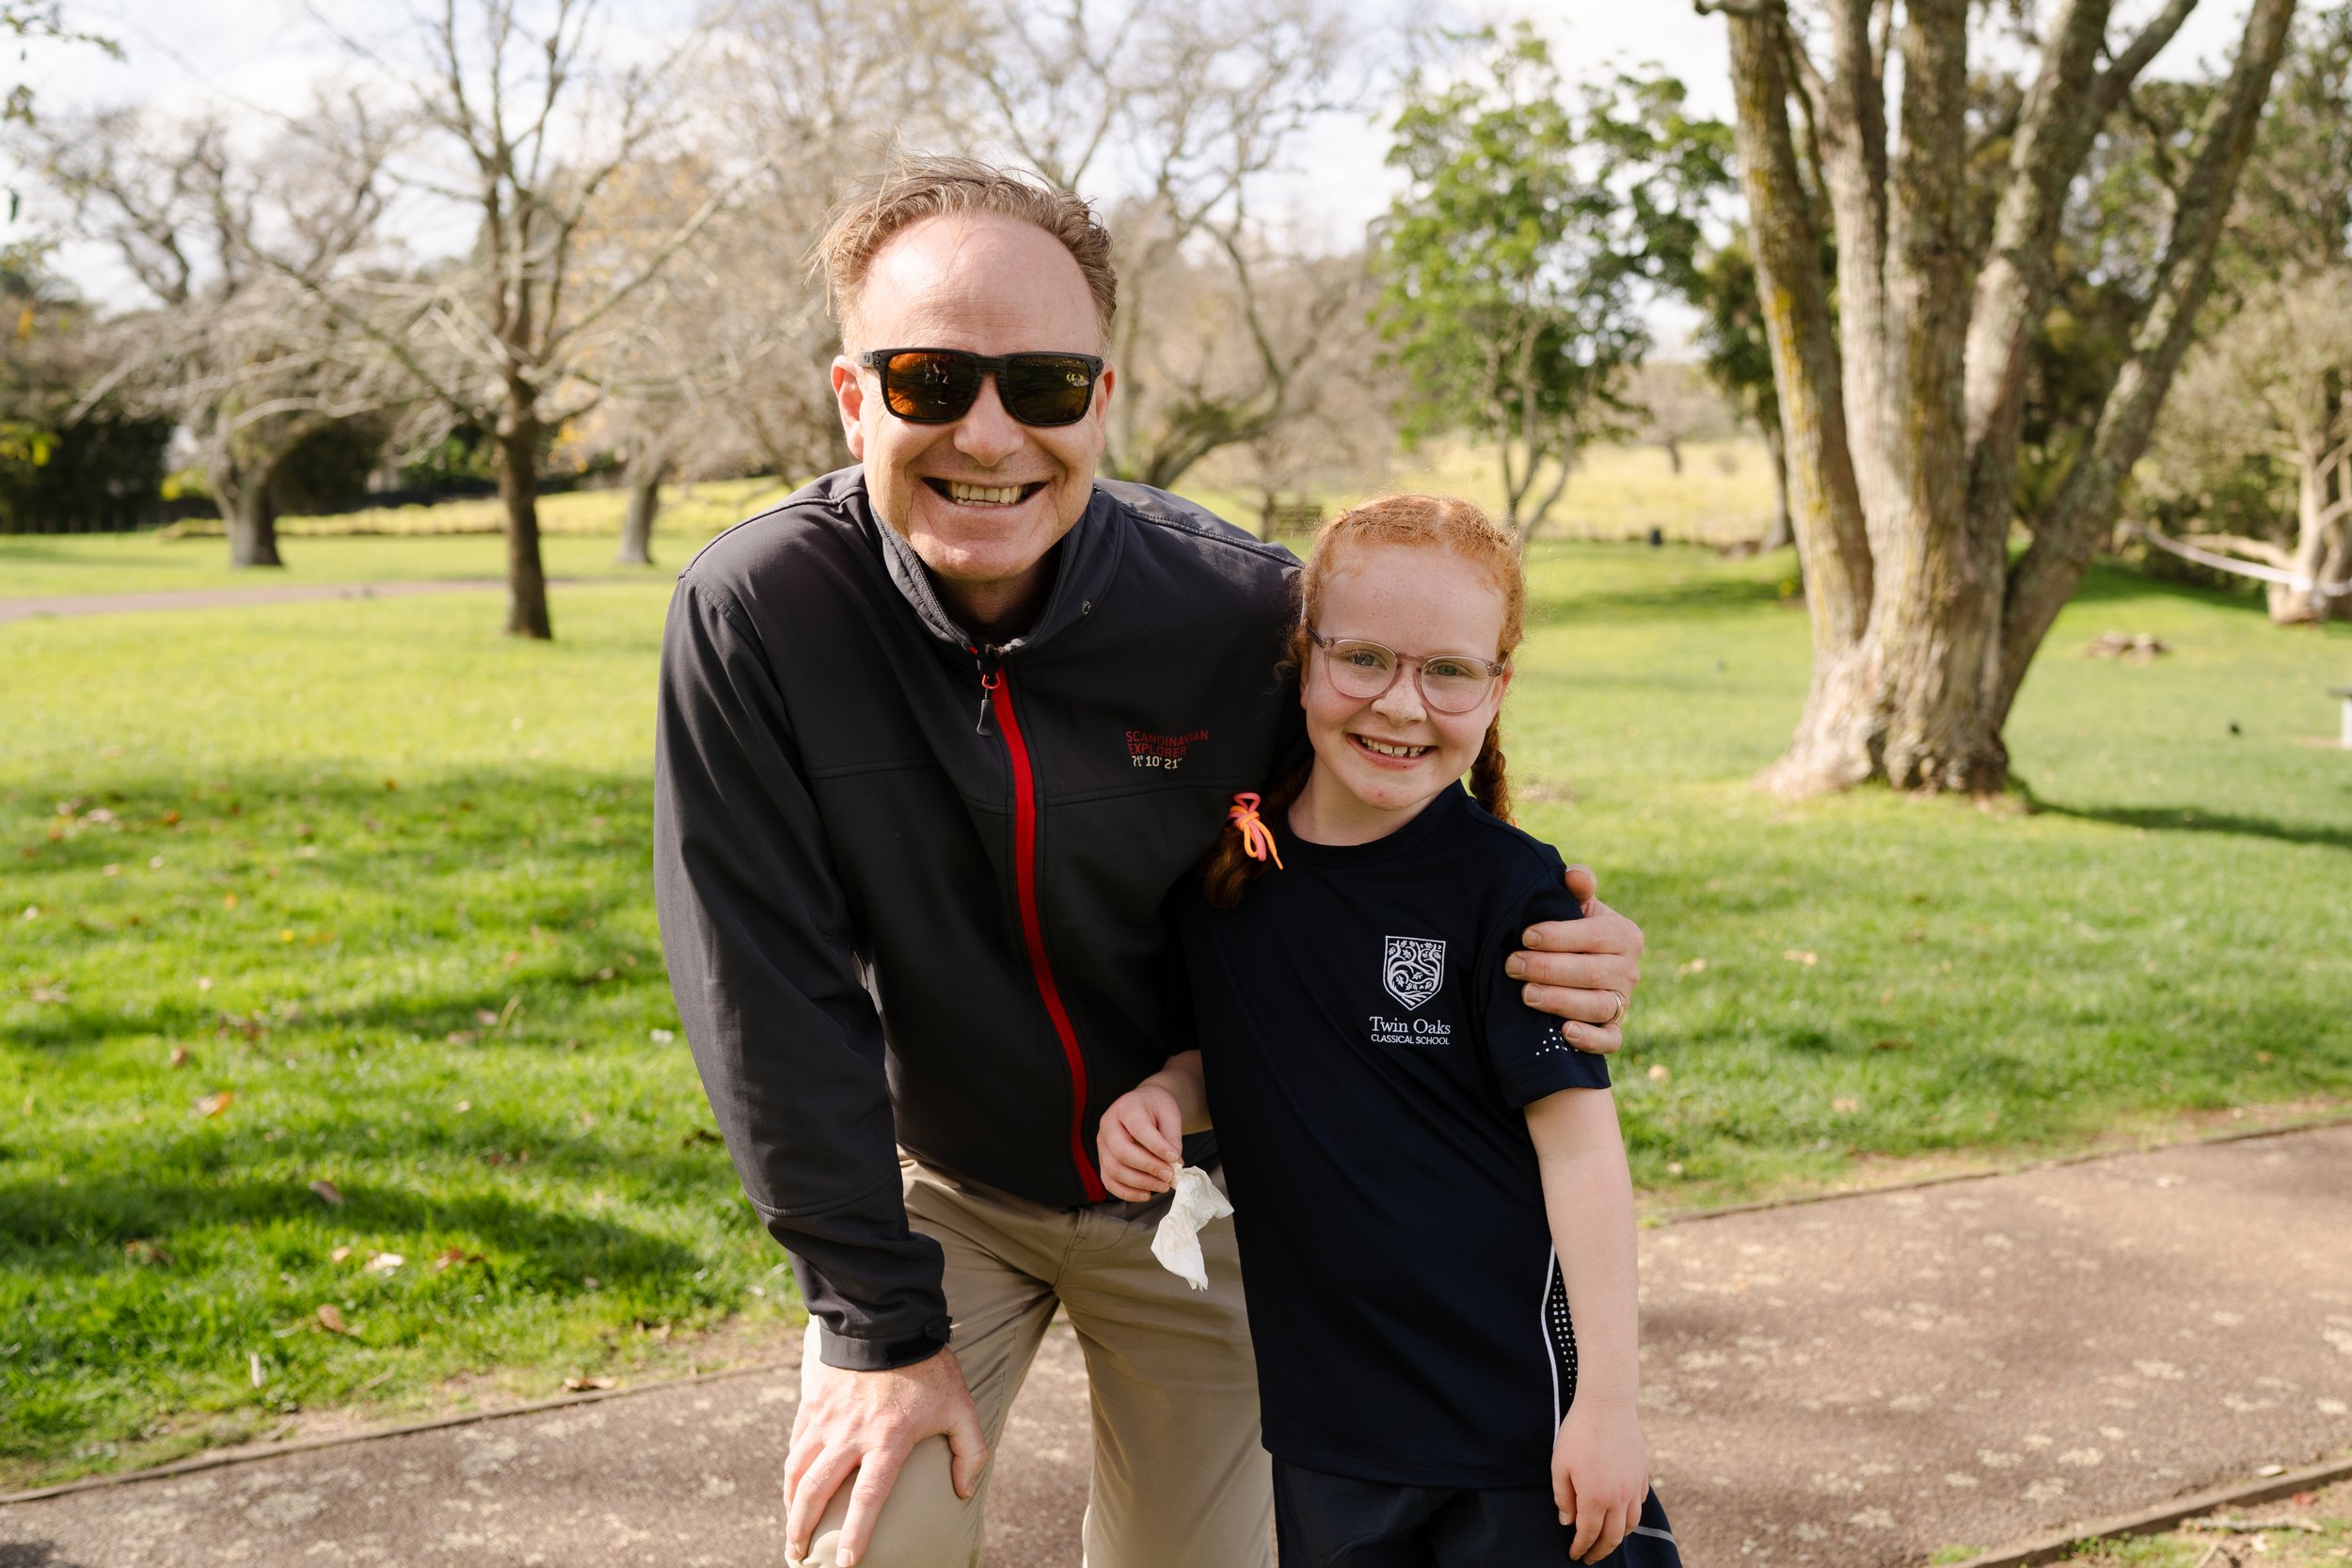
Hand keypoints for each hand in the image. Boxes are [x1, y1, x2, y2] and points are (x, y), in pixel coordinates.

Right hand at [784, 1346, 985, 1566]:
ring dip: (789, 1507)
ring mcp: (826, 1418)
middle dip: (801, 1531)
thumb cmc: (929, 1367)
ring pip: (797, 1472)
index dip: (855, 1536)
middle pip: (816, 1493)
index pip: (867, 1499)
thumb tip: (964, 1492)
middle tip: (798, 1557)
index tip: (845, 1565)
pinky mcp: (812, 1403)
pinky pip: (794, 1446)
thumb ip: (970, 1451)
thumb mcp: (962, 1407)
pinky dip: (790, 1473)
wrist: (887, 1320)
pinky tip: (791, 1489)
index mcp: (887, 1439)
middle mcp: (850, 1434)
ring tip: (790, 1533)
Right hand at [1098, 1083, 1183, 1200]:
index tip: (1174, 1158)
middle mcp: (1108, 1125)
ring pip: (1114, 1170)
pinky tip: (1146, 1194)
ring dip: (1140, 1183)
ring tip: (1163, 1186)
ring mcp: (1102, 1144)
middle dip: (1148, 1167)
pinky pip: (1109, 1181)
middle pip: (1122, 1152)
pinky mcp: (1103, 1160)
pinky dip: (1127, 1193)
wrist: (1143, 1104)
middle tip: (1169, 1176)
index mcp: (1126, 1107)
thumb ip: (1172, 1138)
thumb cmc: (1156, 1108)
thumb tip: (1174, 1165)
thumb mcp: (1170, 1114)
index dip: (1157, 1146)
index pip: (1139, 1129)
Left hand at [1510, 864, 1642, 1054]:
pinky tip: (1563, 1032)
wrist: (1575, 965)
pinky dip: (1590, 1040)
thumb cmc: (1570, 931)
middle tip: (1512, 965)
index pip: (1595, 936)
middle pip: (1592, 973)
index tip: (1525, 936)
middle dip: (1548, 969)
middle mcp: (1630, 970)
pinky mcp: (1614, 1030)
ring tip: (1526, 995)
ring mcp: (1624, 1002)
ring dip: (1560, 1001)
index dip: (1559, 936)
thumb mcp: (1576, 905)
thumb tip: (1574, 875)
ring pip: (1598, 1006)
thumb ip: (1577, 886)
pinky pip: (1610, 1041)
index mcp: (1625, 935)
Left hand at [1552, 1395, 1648, 1562]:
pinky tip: (1623, 1514)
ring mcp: (1634, 1486)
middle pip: (1613, 1536)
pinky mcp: (1642, 1474)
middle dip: (1601, 1550)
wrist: (1608, 1404)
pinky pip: (1640, 1503)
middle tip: (1590, 1557)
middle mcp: (1620, 1498)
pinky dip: (1631, 1515)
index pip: (1589, 1534)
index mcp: (1596, 1498)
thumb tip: (1567, 1522)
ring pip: (1631, 1524)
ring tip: (1607, 1540)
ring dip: (1618, 1537)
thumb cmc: (1578, 1433)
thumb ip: (1563, 1498)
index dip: (1581, 1547)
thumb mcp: (1560, 1465)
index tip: (1574, 1555)